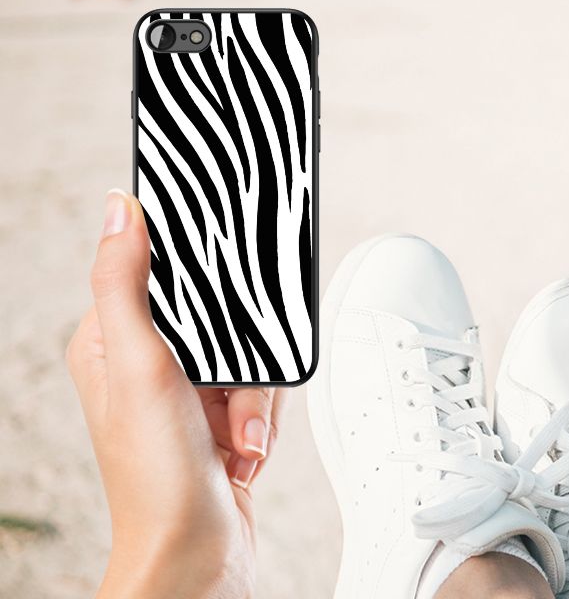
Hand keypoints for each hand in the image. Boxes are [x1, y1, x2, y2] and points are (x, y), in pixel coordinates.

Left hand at [66, 190, 286, 597]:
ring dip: (254, 398)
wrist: (197, 556)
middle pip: (219, 316)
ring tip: (236, 436)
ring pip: (249, 353)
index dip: (196, 278)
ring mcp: (186, 393)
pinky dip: (263, 418)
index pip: (157, 274)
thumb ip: (125, 283)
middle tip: (226, 398)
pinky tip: (244, 449)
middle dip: (239, 360)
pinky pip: (262, 389)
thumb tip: (119, 208)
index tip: (219, 292)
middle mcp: (147, 364)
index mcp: (110, 342)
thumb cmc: (156, 478)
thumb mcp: (139, 365)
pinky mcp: (220, 417)